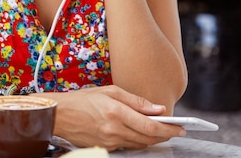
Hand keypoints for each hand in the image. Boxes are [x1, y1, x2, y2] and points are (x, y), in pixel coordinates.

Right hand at [50, 85, 185, 150]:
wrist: (60, 115)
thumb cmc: (82, 100)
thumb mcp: (110, 91)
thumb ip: (135, 100)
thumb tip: (157, 108)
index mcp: (116, 112)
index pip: (150, 126)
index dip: (168, 128)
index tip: (180, 128)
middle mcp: (114, 129)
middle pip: (148, 139)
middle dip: (164, 135)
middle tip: (175, 130)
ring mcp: (109, 141)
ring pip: (139, 145)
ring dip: (152, 139)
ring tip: (159, 131)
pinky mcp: (105, 148)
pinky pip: (127, 146)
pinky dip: (136, 140)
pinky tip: (138, 133)